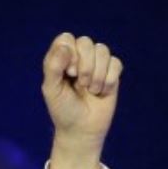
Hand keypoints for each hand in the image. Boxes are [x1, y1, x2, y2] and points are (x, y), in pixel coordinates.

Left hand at [41, 32, 122, 168]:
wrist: (82, 129)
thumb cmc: (63, 110)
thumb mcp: (51, 89)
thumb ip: (53, 66)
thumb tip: (66, 47)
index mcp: (62, 58)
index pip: (67, 38)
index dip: (69, 53)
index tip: (68, 73)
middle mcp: (79, 57)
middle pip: (86, 42)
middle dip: (85, 65)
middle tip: (80, 84)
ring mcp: (97, 64)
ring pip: (103, 50)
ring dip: (97, 74)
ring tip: (91, 90)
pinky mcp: (112, 73)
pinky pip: (116, 63)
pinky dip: (109, 80)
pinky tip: (102, 92)